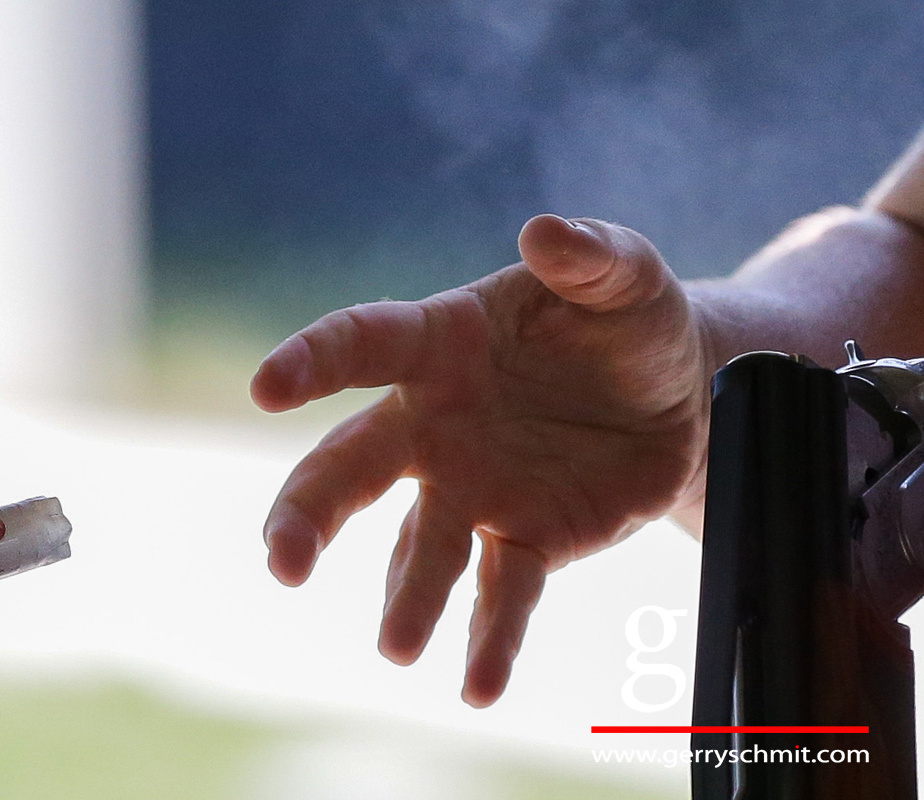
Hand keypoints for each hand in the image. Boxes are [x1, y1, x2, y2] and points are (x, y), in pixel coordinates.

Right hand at [250, 214, 713, 706]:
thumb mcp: (624, 275)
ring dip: (404, 597)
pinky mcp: (526, 539)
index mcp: (442, 343)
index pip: (360, 345)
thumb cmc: (628, 318)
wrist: (680, 391)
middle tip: (284, 562)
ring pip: (418, 547)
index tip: (266, 388)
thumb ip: (590, 255)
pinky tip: (477, 685)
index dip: (310, 362)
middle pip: (351, 468)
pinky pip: (500, 592)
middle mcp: (436, 424)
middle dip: (311, 513)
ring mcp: (474, 488)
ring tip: (398, 645)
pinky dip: (488, 639)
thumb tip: (544, 232)